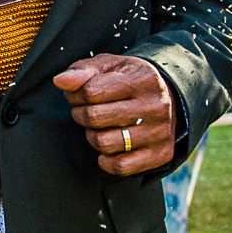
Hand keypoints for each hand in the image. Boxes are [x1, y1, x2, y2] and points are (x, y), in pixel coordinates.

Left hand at [54, 53, 177, 175]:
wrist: (171, 97)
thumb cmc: (131, 80)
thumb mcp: (110, 66)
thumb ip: (83, 70)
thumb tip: (60, 81)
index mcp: (142, 80)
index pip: (90, 91)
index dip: (75, 95)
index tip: (79, 96)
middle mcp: (155, 106)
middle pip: (94, 118)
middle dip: (81, 115)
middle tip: (87, 111)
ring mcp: (159, 132)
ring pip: (104, 143)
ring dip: (92, 137)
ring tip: (99, 127)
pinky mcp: (161, 154)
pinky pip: (120, 166)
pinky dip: (106, 160)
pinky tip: (109, 148)